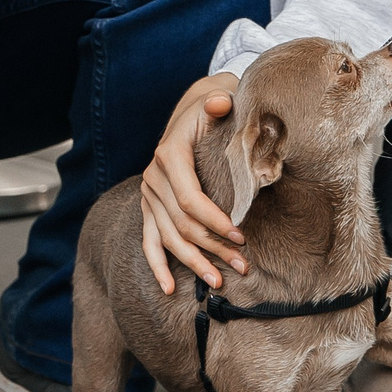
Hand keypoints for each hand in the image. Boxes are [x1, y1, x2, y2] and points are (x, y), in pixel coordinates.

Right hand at [138, 73, 245, 293]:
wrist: (192, 112)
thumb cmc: (211, 114)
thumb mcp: (215, 103)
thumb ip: (218, 104)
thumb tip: (220, 103)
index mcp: (169, 156)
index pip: (190, 199)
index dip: (214, 221)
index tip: (240, 237)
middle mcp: (153, 177)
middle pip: (182, 224)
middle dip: (213, 248)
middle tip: (242, 265)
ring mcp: (149, 195)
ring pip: (168, 237)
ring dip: (193, 262)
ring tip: (218, 281)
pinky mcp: (150, 208)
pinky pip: (149, 241)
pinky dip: (157, 265)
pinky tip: (169, 287)